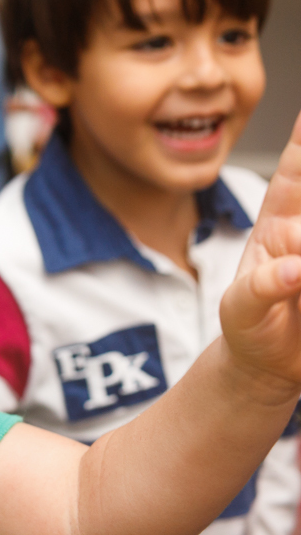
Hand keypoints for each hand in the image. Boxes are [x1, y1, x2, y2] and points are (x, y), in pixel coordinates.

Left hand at [221, 111, 300, 394]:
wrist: (267, 363)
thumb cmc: (250, 325)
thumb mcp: (240, 309)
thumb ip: (260, 288)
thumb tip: (294, 268)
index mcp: (280, 222)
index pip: (294, 171)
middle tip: (292, 239)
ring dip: (299, 244)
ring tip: (292, 275)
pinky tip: (296, 277)